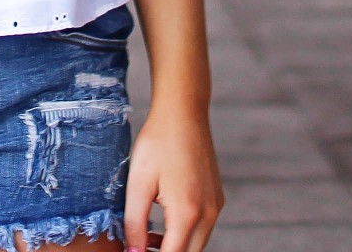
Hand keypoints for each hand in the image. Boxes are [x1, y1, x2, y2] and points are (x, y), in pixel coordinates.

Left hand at [123, 105, 222, 251]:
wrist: (183, 112)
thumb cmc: (158, 144)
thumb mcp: (138, 184)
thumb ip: (134, 224)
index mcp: (187, 213)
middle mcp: (208, 214)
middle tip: (139, 246)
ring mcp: (216, 206)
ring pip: (197, 244)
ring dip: (175, 247)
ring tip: (147, 238)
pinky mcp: (217, 198)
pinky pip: (203, 228)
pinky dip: (185, 233)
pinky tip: (163, 224)